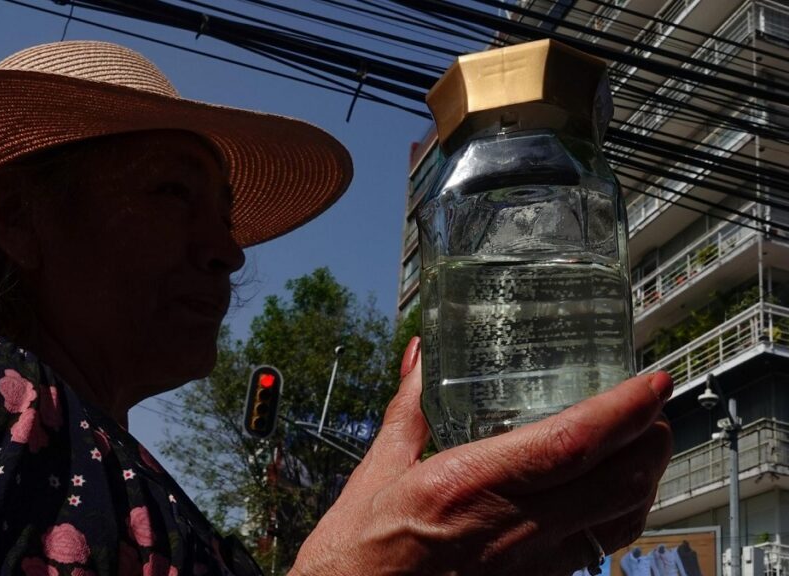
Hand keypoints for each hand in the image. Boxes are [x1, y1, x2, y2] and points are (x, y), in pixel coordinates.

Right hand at [291, 338, 672, 575]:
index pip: (568, 444)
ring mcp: (527, 567)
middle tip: (654, 406)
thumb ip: (408, 410)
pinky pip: (596, 551)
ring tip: (642, 444)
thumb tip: (419, 358)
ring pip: (618, 523)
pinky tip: (608, 496)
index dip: (621, 411)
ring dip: (643, 479)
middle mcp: (507, 530)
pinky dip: (619, 516)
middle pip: (614, 484)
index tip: (650, 382)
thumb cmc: (358, 555)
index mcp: (464, 487)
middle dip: (650, 440)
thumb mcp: (376, 473)